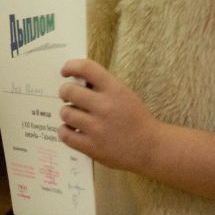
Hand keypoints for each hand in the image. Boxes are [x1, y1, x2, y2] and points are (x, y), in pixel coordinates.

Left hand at [57, 58, 159, 173]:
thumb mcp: (124, 94)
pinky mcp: (91, 147)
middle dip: (65, 92)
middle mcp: (104, 106)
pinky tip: (72, 130)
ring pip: (65, 113)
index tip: (65, 72)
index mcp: (114, 89)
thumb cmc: (135, 118)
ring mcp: (97, 128)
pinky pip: (65, 135)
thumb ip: (103, 86)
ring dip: (67, 113)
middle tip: (69, 97)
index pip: (86, 68)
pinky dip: (65, 131)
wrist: (150, 147)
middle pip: (69, 91)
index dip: (70, 66)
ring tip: (75, 116)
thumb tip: (76, 79)